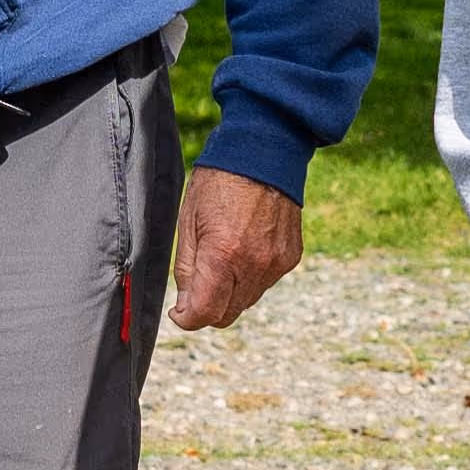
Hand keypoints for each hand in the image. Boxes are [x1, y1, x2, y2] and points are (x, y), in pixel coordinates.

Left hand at [163, 164, 304, 330]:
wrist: (265, 151)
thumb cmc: (220, 180)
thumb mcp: (188, 219)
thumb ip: (186, 269)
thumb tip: (186, 306)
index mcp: (224, 255)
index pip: (205, 313)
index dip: (187, 318)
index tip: (178, 311)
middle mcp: (255, 265)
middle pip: (227, 315)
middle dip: (207, 307)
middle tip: (196, 285)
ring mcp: (277, 263)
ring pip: (246, 302)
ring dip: (230, 293)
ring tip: (221, 257)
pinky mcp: (290, 257)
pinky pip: (265, 283)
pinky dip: (250, 277)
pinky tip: (242, 249)